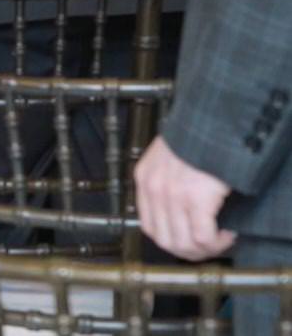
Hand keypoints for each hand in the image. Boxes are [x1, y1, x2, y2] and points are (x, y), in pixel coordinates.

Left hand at [136, 136, 234, 259]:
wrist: (212, 121)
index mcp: (144, 179)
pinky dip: (217, 242)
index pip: (150, 227)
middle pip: (166, 241)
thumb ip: (167, 182)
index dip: (172, 242)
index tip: (192, 242)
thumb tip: (181, 213)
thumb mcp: (169, 158)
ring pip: (184, 244)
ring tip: (221, 240)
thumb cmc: (198, 138)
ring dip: (206, 249)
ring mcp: (172, 195)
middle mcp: (154, 189)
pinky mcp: (194, 198)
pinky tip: (228, 233)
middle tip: (211, 247)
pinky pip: (203, 237)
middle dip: (191, 252)